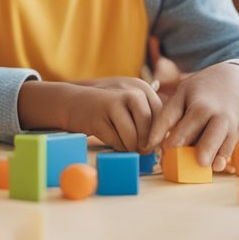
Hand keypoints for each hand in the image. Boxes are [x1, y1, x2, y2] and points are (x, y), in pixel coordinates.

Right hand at [27, 77, 161, 151]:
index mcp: (141, 89)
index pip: (160, 117)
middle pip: (148, 129)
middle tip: (140, 150)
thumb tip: (165, 140)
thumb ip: (147, 116)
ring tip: (125, 144)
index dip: (158, 135)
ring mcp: (113, 104)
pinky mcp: (99, 118)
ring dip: (130, 148)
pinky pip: (117, 142)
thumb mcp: (129, 104)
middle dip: (145, 144)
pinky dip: (117, 147)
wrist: (73, 102)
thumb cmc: (107, 108)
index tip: (152, 144)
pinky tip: (112, 140)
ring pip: (133, 139)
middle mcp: (131, 93)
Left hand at [144, 62, 238, 167]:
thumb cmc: (203, 89)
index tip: (166, 149)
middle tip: (198, 160)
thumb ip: (166, 117)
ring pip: (228, 145)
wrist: (238, 79)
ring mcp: (236, 125)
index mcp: (201, 106)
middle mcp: (220, 116)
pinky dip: (232, 156)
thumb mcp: (182, 93)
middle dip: (206, 148)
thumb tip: (151, 143)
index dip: (175, 140)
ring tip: (213, 166)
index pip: (185, 127)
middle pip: (212, 136)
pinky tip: (224, 164)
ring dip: (220, 156)